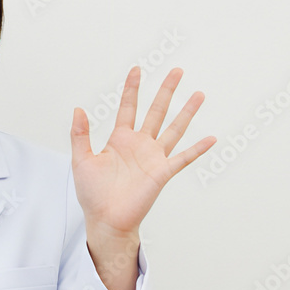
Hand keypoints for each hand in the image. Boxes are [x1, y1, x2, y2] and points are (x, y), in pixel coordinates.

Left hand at [69, 67, 215, 289]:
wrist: (106, 220)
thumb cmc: (92, 194)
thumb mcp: (81, 160)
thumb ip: (79, 135)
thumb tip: (78, 109)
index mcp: (119, 139)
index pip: (128, 107)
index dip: (132, 88)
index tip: (137, 69)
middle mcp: (139, 145)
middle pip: (156, 111)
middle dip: (166, 91)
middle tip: (177, 71)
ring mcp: (153, 157)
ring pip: (173, 129)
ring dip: (186, 112)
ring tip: (198, 94)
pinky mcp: (162, 173)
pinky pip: (183, 158)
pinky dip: (197, 149)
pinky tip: (211, 138)